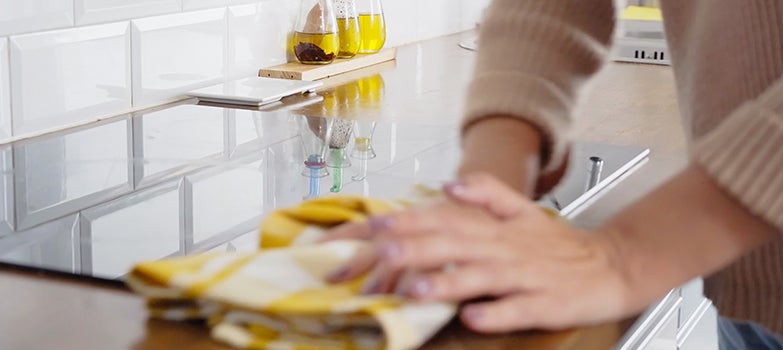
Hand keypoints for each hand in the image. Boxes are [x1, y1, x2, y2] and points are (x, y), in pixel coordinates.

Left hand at [324, 174, 632, 331]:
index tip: (370, 228)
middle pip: (453, 244)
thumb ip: (486, 193)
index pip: (441, 219)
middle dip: (413, 248)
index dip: (405, 223)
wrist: (610, 265)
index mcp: (494, 227)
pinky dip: (496, 311)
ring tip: (412, 289)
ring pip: (480, 276)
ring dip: (446, 281)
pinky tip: (473, 316)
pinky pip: (518, 308)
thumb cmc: (557, 244)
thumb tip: (447, 184)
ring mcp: (524, 276)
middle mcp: (504, 247)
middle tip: (376, 254)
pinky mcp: (545, 302)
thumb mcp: (522, 210)